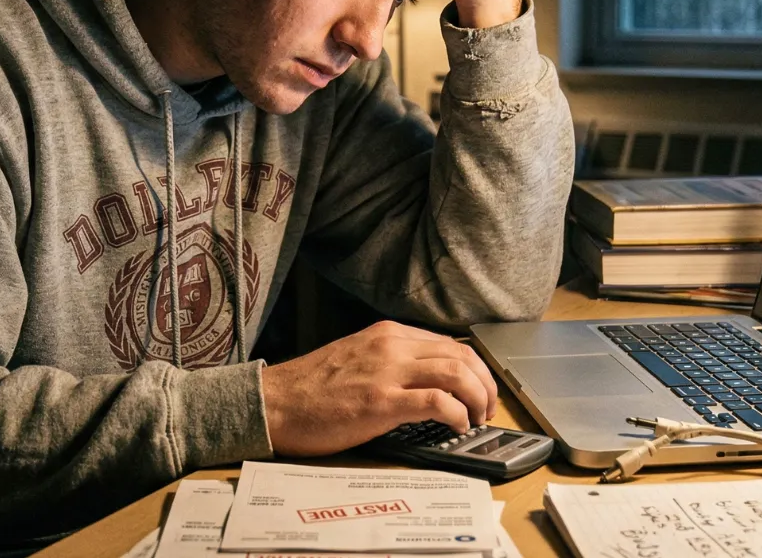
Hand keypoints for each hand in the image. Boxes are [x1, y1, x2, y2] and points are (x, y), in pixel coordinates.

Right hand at [260, 320, 499, 456]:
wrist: (274, 403)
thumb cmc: (309, 389)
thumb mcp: (357, 358)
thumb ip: (390, 361)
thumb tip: (426, 380)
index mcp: (387, 334)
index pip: (450, 343)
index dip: (475, 369)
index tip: (480, 391)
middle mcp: (391, 345)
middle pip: (462, 355)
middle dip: (485, 384)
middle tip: (487, 408)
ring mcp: (387, 372)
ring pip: (457, 373)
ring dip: (478, 399)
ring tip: (477, 419)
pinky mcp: (381, 402)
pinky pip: (437, 401)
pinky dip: (457, 414)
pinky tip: (456, 426)